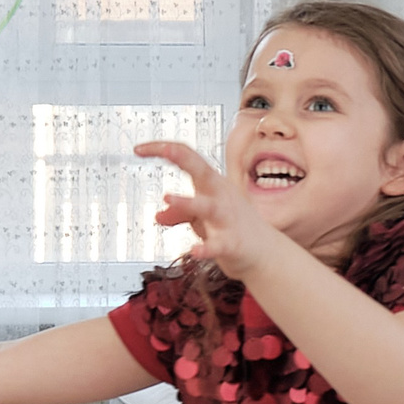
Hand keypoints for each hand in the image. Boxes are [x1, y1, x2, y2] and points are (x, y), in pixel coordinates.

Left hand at [136, 140, 282, 276]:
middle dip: (182, 158)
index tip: (138, 149)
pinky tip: (195, 251)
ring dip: (188, 201)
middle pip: (201, 171)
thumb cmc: (234, 229)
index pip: (187, 157)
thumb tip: (158, 216)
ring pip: (208, 206)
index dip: (162, 149)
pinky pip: (218, 245)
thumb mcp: (203, 217)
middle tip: (165, 151)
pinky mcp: (233, 244)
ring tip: (168, 197)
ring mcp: (228, 219)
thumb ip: (180, 213)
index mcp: (212, 184)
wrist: (265, 254)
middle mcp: (220, 196)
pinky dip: (207, 248)